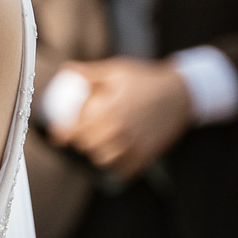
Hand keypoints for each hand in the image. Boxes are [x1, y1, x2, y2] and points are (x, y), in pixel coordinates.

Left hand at [54, 57, 192, 175]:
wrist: (180, 94)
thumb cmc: (145, 80)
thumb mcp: (116, 71)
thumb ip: (89, 73)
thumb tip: (66, 69)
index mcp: (108, 111)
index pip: (77, 130)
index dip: (63, 134)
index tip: (57, 135)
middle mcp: (120, 132)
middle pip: (88, 147)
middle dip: (80, 142)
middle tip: (80, 136)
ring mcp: (134, 146)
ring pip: (105, 161)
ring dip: (98, 154)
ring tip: (98, 144)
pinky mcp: (147, 155)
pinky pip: (125, 169)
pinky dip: (117, 165)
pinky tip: (115, 154)